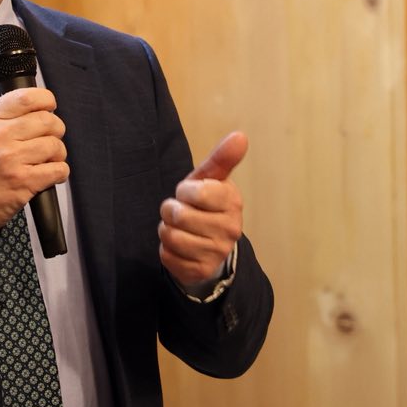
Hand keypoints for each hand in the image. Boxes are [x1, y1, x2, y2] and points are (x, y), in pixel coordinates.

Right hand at [0, 88, 66, 232]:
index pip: (27, 97)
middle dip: (56, 131)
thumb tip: (37, 110)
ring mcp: (12, 159)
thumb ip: (3, 118)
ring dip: (57, 155)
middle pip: (48, 121)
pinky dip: (59, 173)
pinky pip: (58, 169)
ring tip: (47, 161)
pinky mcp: (23, 181)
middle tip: (49, 141)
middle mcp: (0, 136)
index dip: (46, 101)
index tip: (50, 109)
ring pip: (55, 146)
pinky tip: (49, 175)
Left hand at [159, 132, 246, 289]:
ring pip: (170, 236)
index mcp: (233, 202)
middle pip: (178, 215)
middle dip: (172, 210)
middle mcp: (230, 230)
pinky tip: (180, 247)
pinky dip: (166, 250)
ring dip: (167, 230)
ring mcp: (216, 253)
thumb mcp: (211, 179)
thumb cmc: (205, 204)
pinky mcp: (200, 271)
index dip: (185, 190)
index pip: (196, 192)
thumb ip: (222, 158)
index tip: (191, 193)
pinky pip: (166, 256)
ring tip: (180, 228)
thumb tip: (240, 136)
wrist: (208, 244)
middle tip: (182, 212)